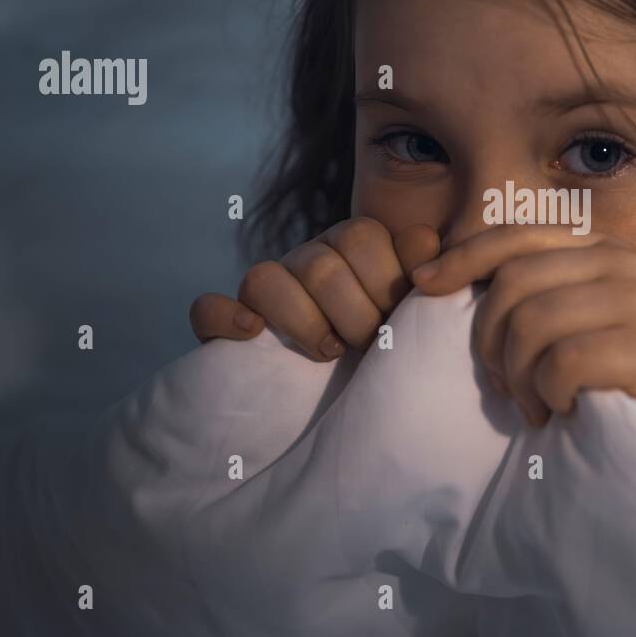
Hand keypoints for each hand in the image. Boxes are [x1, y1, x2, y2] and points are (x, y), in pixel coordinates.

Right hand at [189, 219, 440, 360]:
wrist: (356, 398)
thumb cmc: (397, 344)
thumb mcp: (416, 306)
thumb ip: (426, 269)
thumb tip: (425, 241)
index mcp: (354, 247)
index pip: (363, 237)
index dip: (385, 282)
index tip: (400, 318)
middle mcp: (307, 260)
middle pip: (319, 265)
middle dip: (354, 314)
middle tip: (370, 345)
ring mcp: (267, 289)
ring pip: (264, 279)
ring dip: (303, 322)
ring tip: (330, 352)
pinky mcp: (230, 324)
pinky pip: (208, 310)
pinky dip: (224, 318)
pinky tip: (251, 333)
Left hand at [412, 224, 635, 425]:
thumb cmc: (598, 382)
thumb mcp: (556, 322)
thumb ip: (519, 291)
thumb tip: (429, 271)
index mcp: (599, 247)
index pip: (515, 236)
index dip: (463, 258)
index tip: (423, 285)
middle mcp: (623, 263)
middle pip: (512, 283)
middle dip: (491, 343)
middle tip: (504, 386)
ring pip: (531, 324)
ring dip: (518, 378)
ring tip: (536, 403)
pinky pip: (561, 364)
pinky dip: (550, 396)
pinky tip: (566, 410)